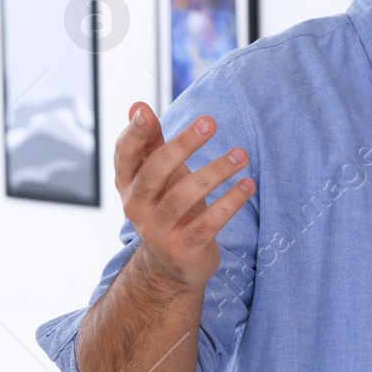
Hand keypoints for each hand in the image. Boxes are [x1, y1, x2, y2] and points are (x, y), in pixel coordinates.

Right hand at [116, 101, 253, 290]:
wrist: (171, 266)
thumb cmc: (167, 207)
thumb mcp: (158, 176)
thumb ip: (150, 142)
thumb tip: (137, 104)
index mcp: (128, 185)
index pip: (124, 155)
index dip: (132, 133)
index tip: (145, 111)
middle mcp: (137, 207)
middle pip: (155, 172)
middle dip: (182, 145)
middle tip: (209, 122)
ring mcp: (159, 231)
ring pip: (183, 197)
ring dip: (215, 172)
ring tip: (241, 155)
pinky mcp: (184, 248)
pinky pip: (208, 223)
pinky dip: (229, 203)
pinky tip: (247, 185)